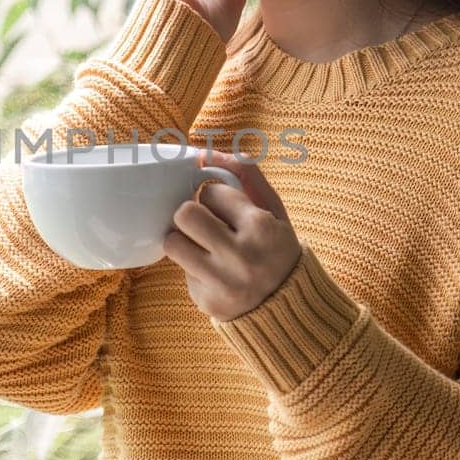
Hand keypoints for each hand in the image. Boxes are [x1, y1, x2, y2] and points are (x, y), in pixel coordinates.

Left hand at [162, 149, 302, 320]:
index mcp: (261, 227)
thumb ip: (247, 174)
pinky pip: (181, 273)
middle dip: (190, 214)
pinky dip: (194, 269)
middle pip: (185, 214)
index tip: (225, 209)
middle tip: (204, 224)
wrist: (287, 306)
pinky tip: (214, 273)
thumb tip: (207, 154)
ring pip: (172, 243)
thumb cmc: (276, 247)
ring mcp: (223, 282)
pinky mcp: (207, 302)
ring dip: (182, 241)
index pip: (210, 192)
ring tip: (203, 246)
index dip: (214, 197)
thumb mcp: (274, 209)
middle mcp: (242, 256)